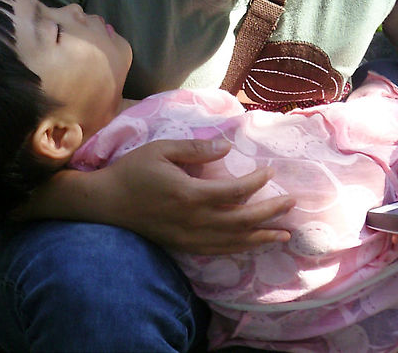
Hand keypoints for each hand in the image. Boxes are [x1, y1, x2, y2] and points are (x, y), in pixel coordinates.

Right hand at [100, 139, 294, 254]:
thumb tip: (227, 146)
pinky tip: (252, 244)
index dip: (257, 182)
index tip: (270, 171)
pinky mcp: (182, 246)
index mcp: (190, 194)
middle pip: (242, 222)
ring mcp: (188, 237)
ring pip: (233, 242)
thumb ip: (196, 149)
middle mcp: (193, 221)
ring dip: (261, 237)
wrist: (105, 203)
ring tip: (284, 234)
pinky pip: (217, 250)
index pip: (235, 192)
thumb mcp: (162, 149)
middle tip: (291, 204)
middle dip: (270, 213)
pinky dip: (239, 248)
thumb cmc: (133, 171)